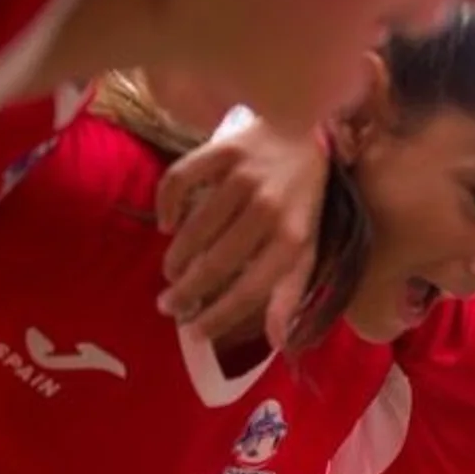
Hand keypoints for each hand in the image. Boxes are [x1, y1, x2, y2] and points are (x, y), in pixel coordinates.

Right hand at [156, 117, 326, 348]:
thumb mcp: (306, 247)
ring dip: (178, 257)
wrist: (305, 132)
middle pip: (218, 262)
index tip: (194, 333)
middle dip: (188, 291)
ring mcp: (245, 177)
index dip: (220, 316)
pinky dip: (168, 205)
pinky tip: (168, 224)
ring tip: (171, 273)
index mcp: (294, 238)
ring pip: (197, 227)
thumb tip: (278, 341)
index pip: (251, 289)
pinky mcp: (223, 150)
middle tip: (168, 306)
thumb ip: (290, 292)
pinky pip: (182, 180)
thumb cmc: (303, 200)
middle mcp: (270, 209)